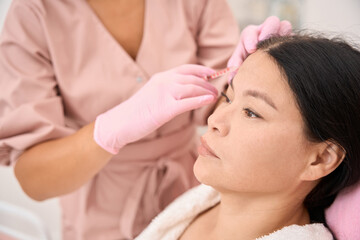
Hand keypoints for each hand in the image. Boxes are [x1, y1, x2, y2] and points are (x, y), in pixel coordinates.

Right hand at [94, 65, 217, 153]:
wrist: (120, 122)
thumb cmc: (137, 111)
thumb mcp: (153, 94)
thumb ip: (167, 90)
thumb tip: (183, 92)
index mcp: (161, 77)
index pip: (186, 69)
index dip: (202, 70)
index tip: (212, 74)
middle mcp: (164, 81)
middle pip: (192, 78)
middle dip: (207, 84)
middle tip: (216, 90)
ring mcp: (164, 94)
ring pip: (192, 88)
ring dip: (207, 91)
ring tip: (214, 96)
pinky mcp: (165, 108)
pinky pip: (187, 102)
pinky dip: (200, 100)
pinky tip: (208, 100)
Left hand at [227, 16, 291, 68]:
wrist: (259, 67)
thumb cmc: (245, 63)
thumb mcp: (238, 64)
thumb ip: (234, 67)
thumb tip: (233, 76)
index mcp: (251, 35)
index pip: (250, 32)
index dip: (251, 39)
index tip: (251, 49)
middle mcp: (266, 31)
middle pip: (272, 21)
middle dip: (268, 31)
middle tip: (264, 43)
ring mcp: (280, 35)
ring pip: (285, 26)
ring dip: (282, 36)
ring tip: (277, 50)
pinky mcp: (290, 43)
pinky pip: (294, 39)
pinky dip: (290, 46)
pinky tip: (286, 57)